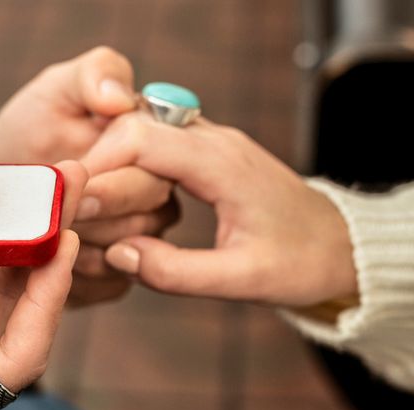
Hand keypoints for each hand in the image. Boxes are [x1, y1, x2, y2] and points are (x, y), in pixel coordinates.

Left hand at [0, 46, 179, 306]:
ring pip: (134, 245)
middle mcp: (160, 191)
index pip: (157, 157)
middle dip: (98, 205)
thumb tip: (119, 98)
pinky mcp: (125, 274)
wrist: (3, 189)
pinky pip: (115, 280)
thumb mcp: (56, 90)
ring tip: (47, 226)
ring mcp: (147, 236)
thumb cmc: (34, 131)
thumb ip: (93, 75)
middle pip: (151, 205)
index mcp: (154, 144)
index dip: (117, 166)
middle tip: (57, 203)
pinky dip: (80, 270)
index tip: (76, 169)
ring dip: (87, 237)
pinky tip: (50, 257)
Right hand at [81, 112, 357, 306]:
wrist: (344, 246)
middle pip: (135, 125)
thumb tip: (119, 255)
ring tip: (88, 205)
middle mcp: (217, 141)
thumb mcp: (243, 281)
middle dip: (96, 162)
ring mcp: (216, 143)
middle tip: (70, 206)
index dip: (97, 165)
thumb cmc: (302, 263)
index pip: (140, 138)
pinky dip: (133, 165)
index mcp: (223, 164)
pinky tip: (119, 200)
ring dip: (112, 161)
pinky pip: (162, 144)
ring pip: (146, 130)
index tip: (69, 201)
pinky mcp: (214, 154)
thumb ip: (177, 271)